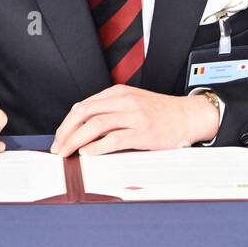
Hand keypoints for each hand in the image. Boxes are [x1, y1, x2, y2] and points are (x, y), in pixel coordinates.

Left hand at [50, 86, 217, 156]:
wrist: (189, 116)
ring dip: (76, 140)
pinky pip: (114, 139)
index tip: (60, 137)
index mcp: (120, 93)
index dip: (66, 123)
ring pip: (95, 125)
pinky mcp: (143, 132)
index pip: (83, 106)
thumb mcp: (134, 103)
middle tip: (58, 148)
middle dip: (66, 132)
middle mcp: (125, 101)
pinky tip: (88, 154)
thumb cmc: (162, 113)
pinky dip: (97, 147)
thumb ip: (112, 110)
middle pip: (84, 113)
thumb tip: (84, 130)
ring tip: (67, 153)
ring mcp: (135, 116)